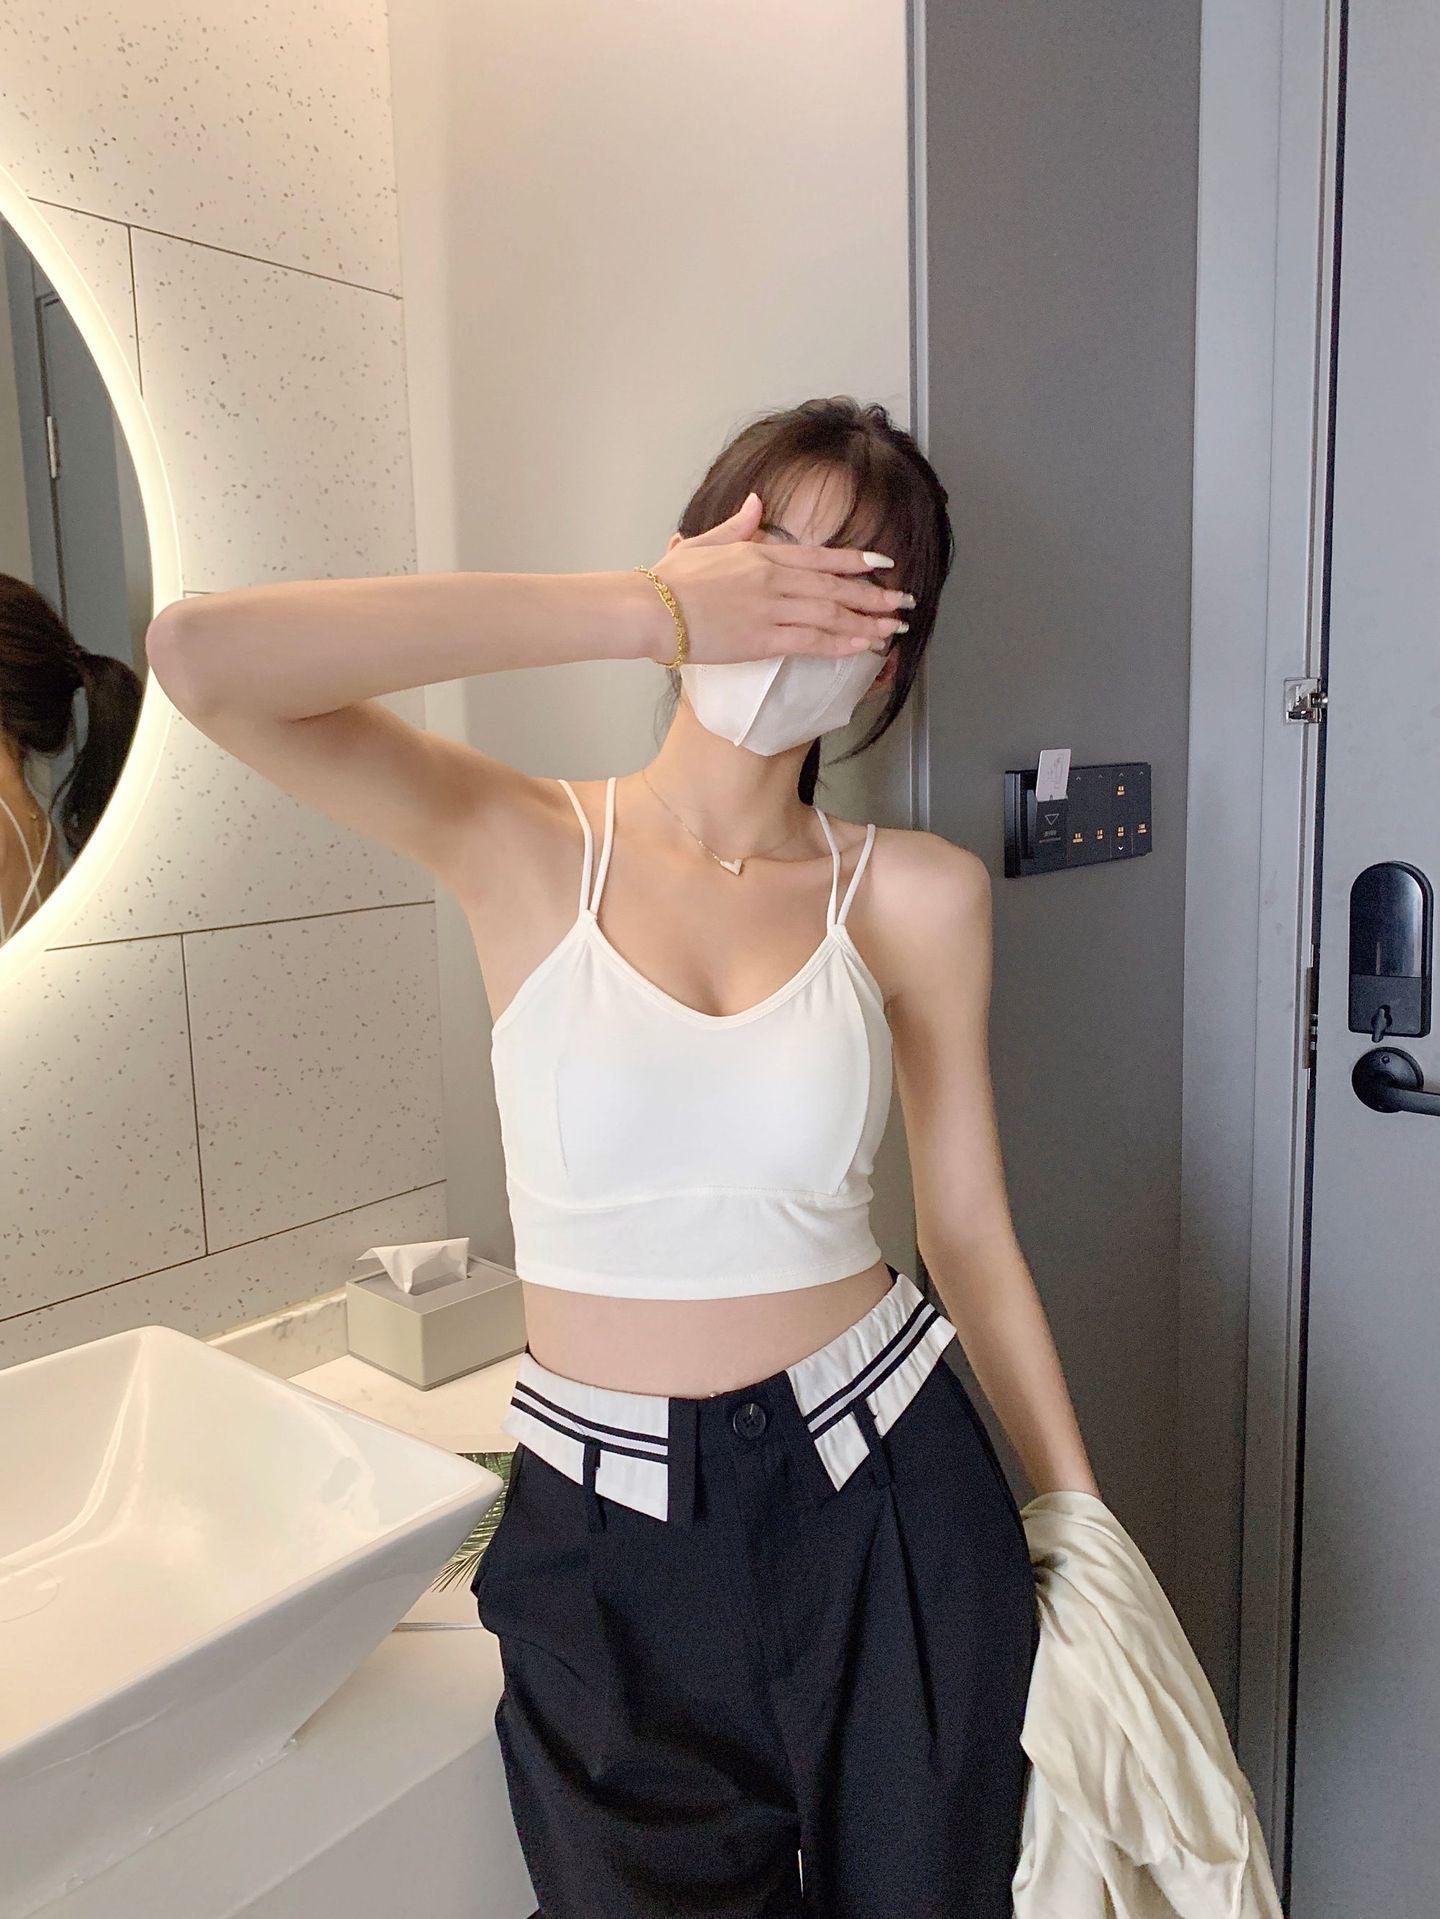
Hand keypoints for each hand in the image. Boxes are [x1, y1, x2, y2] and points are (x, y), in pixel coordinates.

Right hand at [642, 491, 912, 664]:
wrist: (650, 609)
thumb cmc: (669, 580)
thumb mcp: (704, 541)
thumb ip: (738, 525)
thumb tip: (758, 502)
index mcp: (761, 554)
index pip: (821, 557)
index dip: (857, 561)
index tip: (884, 565)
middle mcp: (773, 578)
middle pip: (836, 586)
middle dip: (875, 596)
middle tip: (903, 603)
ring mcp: (770, 609)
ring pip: (832, 614)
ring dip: (867, 622)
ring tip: (893, 630)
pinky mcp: (763, 640)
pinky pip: (812, 641)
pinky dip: (842, 643)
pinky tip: (864, 647)